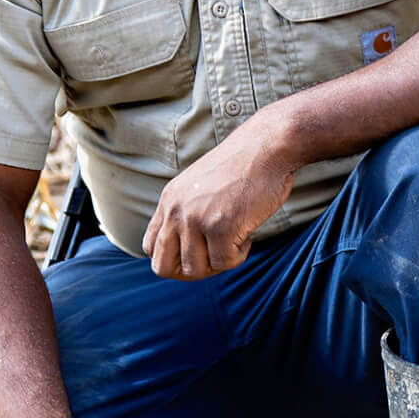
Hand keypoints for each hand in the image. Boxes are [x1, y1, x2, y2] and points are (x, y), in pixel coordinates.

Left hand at [144, 113, 296, 280]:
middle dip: (190, 271)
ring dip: (218, 263)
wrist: (268, 146)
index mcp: (169, 199)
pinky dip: (239, 256)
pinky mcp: (221, 226)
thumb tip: (186, 253)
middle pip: (163, 266)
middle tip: (214, 258)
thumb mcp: (200, 187)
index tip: (199, 251)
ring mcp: (196, 218)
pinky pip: (224, 263)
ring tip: (235, 240)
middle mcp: (176, 210)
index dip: (173, 259)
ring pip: (195, 270)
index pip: (150, 246)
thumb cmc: (243, 167)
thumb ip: (187, 212)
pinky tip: (248, 235)